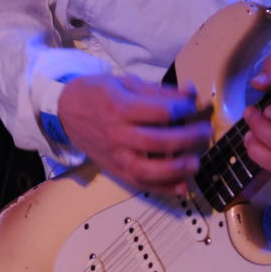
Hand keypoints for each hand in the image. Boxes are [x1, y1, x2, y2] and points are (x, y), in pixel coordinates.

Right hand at [57, 74, 211, 193]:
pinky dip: (162, 189)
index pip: (159, 112)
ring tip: (196, 163)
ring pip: (148, 170)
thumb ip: (159, 91)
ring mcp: (116, 156)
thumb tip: (190, 92)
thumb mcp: (126, 83)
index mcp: (120, 107)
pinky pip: (140, 184)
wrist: (66, 111)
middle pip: (157, 142)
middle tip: (205, 132)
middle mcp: (118, 134)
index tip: (193, 104)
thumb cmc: (97, 93)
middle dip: (186, 138)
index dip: (182, 108)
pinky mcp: (115, 170)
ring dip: (176, 170)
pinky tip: (182, 186)